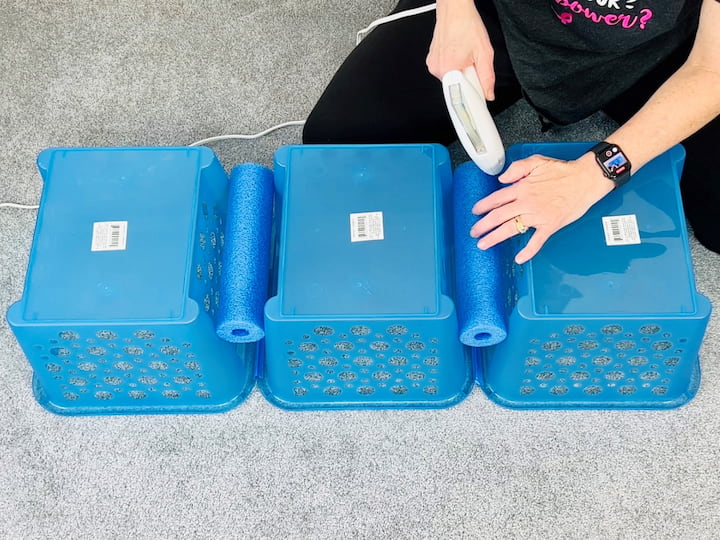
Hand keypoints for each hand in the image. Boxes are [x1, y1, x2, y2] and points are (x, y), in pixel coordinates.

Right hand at [426, 0, 494, 100]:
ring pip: (452, 79)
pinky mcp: (431, 61)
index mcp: (449, 69)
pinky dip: (454, 66)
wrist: (454, 9)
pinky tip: (458, 52)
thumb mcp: (484, 52)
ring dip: (461, 72)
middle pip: (457, 87)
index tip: (478, 98)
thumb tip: (488, 94)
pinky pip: (446, 71)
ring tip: (464, 54)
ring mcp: (432, 65)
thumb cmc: (467, 25)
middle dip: (467, 80)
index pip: (461, 96)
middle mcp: (437, 69)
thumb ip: (487, 77)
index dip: (472, 95)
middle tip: (472, 64)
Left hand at [469, 153, 615, 262]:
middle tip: (473, 232)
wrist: (586, 179)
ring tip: (483, 244)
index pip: (496, 198)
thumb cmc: (563, 171)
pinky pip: (537, 241)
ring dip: (495, 237)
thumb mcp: (537, 161)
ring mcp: (538, 215)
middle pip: (498, 216)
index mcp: (522, 187)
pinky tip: (519, 258)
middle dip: (483, 225)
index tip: (475, 212)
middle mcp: (526, 202)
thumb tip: (501, 179)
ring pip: (511, 228)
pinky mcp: (550, 225)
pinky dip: (528, 251)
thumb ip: (516, 168)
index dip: (483, 206)